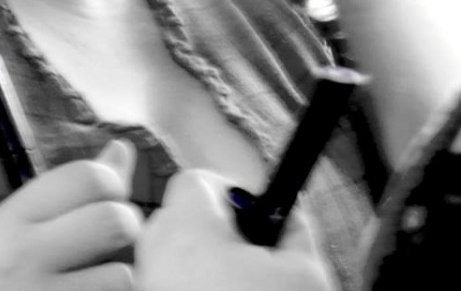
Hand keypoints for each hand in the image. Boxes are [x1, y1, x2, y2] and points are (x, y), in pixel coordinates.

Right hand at [0, 140, 141, 290]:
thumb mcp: (12, 227)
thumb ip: (66, 191)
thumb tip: (120, 149)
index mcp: (11, 219)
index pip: (87, 178)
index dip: (112, 183)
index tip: (107, 197)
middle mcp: (23, 256)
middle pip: (113, 220)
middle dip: (125, 227)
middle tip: (112, 239)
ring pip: (120, 274)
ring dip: (115, 276)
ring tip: (93, 277)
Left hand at [134, 170, 333, 290]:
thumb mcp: (305, 275)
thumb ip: (294, 227)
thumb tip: (288, 212)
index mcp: (190, 236)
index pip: (194, 181)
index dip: (228, 190)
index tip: (252, 213)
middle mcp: (155, 263)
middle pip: (174, 219)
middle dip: (212, 229)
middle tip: (250, 256)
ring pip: (167, 259)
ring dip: (200, 264)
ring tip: (238, 289)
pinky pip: (164, 290)